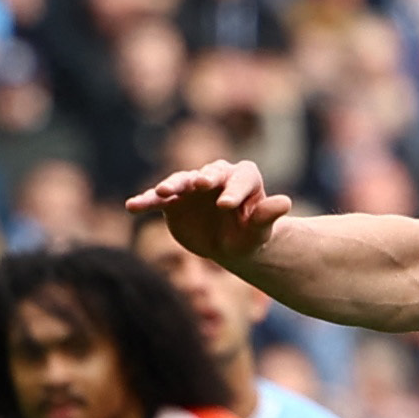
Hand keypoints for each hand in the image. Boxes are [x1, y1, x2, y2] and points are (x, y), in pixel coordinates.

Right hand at [125, 158, 296, 269]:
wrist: (228, 244)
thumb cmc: (249, 235)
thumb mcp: (259, 230)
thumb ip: (268, 216)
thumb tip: (286, 202)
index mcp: (243, 179)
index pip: (240, 179)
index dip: (234, 191)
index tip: (227, 206)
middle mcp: (216, 177)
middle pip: (209, 173)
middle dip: (203, 178)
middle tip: (200, 184)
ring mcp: (192, 187)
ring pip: (181, 182)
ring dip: (171, 185)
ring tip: (161, 192)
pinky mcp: (173, 201)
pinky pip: (158, 200)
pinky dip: (145, 201)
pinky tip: (132, 206)